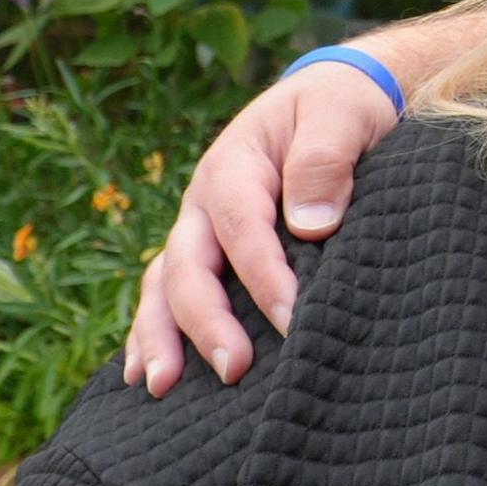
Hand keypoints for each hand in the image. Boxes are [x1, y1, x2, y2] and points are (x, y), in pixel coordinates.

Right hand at [121, 62, 401, 394]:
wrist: (330, 98)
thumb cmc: (340, 109)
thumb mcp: (341, 115)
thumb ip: (325, 160)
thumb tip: (312, 224)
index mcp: (235, 164)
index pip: (241, 227)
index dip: (263, 277)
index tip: (294, 320)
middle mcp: (204, 202)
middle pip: (189, 266)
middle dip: (205, 322)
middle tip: (235, 371)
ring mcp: (198, 231)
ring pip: (164, 286)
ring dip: (158, 337)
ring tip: (161, 387)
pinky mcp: (205, 254)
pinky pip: (167, 296)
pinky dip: (152, 334)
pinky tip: (145, 378)